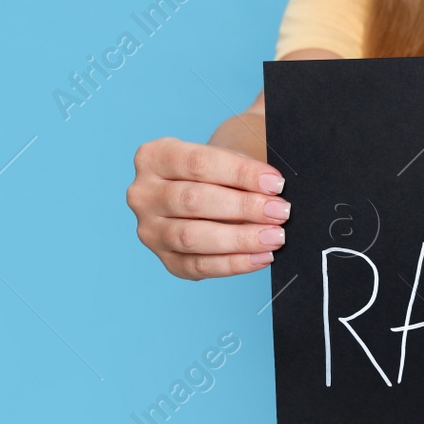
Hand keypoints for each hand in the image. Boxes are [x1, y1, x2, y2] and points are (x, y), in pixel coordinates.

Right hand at [127, 137, 289, 279]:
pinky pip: (198, 266)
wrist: (204, 189)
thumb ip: (244, 172)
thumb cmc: (219, 171)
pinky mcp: (164, 259)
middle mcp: (143, 194)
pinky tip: (261, 257)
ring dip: (239, 238)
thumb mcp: (227, 157)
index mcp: (154, 157)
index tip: (275, 183)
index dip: (240, 174)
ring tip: (275, 236)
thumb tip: (273, 193)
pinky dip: (234, 264)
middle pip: (193, 201)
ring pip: (192, 237)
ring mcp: (149, 229)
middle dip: (243, 207)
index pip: (199, 163)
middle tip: (280, 211)